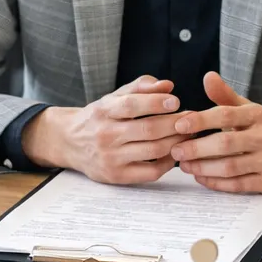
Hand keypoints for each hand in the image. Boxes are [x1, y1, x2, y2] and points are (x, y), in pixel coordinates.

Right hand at [21, 75, 191, 184]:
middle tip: (192, 119)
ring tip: (189, 134)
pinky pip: (150, 171)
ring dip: (177, 141)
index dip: (155, 102)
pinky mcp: (117, 176)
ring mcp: (111, 158)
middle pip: (148, 129)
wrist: (69, 143)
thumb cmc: (98, 118)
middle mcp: (105, 135)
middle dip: (175, 123)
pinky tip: (174, 152)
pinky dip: (167, 162)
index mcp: (104, 111)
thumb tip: (167, 85)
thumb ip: (139, 88)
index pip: (131, 105)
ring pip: (153, 150)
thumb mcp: (112, 98)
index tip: (176, 100)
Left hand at [169, 72, 261, 193]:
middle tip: (176, 150)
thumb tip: (208, 77)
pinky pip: (238, 185)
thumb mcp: (251, 108)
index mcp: (259, 115)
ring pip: (230, 167)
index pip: (226, 114)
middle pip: (226, 143)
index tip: (179, 124)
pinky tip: (201, 177)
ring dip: (203, 167)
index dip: (201, 120)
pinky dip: (217, 182)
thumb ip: (226, 96)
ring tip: (185, 165)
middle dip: (197, 148)